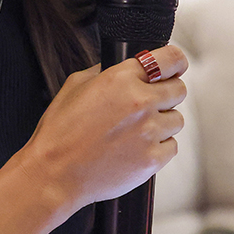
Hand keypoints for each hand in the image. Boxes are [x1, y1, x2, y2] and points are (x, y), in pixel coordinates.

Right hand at [17, 43, 188, 213]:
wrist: (53, 175)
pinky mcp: (152, 159)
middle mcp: (140, 102)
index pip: (171, 58)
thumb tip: (128, 66)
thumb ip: (105, 71)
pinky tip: (137, 149)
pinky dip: (159, 148)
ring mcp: (149, 131)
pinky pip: (172, 146)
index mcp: (121, 79)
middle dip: (166, 95)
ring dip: (162, 123)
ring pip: (177, 119)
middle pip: (179, 89)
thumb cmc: (60, 133)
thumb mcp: (74, 86)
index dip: (175, 63)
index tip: (174, 69)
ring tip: (136, 132)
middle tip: (149, 105)